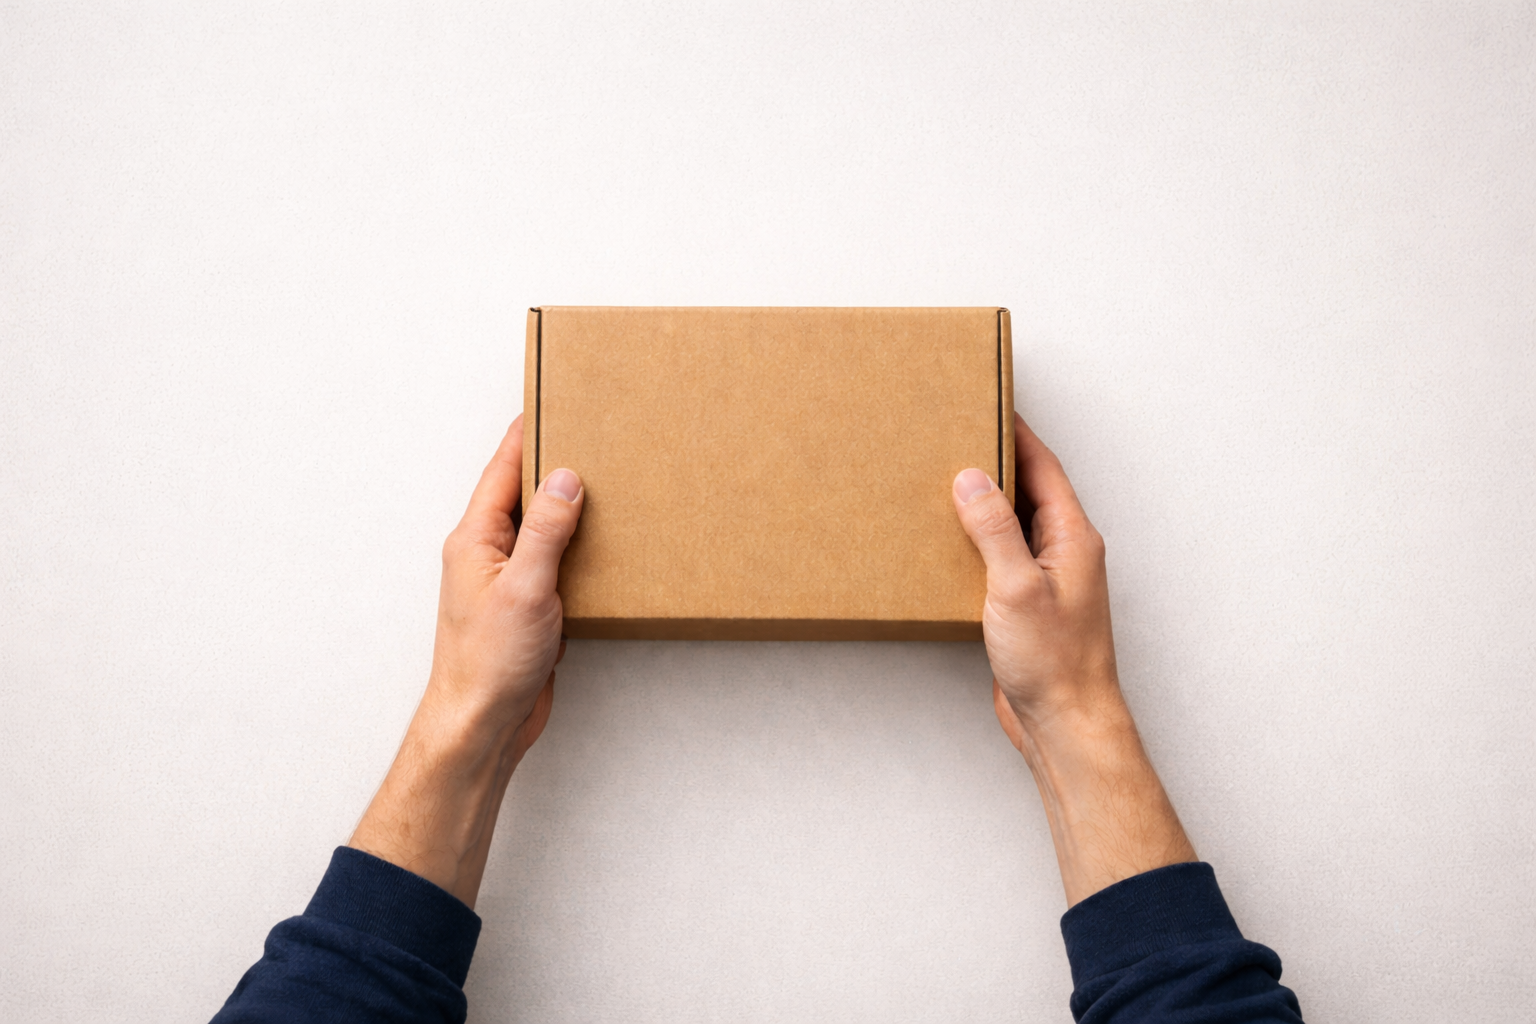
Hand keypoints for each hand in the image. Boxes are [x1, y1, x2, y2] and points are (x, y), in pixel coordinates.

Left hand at [350, 416, 583, 906]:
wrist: (481, 724)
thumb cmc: (488, 663)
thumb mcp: (524, 588)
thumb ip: (545, 530)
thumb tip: (565, 477)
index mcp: (476, 538)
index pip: (504, 468)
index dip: (529, 432)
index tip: (555, 397)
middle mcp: (488, 552)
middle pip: (523, 491)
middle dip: (555, 460)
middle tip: (591, 429)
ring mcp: (508, 580)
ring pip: (542, 527)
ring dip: (570, 504)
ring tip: (607, 476)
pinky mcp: (529, 606)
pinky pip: (555, 560)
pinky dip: (578, 544)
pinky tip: (606, 541)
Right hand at [950, 414, 1118, 735]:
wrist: (1066, 723)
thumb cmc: (1055, 662)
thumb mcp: (1017, 588)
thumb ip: (994, 530)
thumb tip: (971, 478)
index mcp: (1072, 537)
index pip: (1042, 467)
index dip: (1015, 432)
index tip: (986, 403)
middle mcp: (1064, 551)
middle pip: (1028, 489)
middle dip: (995, 460)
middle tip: (957, 433)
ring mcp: (1046, 578)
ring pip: (1013, 524)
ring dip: (983, 501)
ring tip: (943, 478)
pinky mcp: (1026, 604)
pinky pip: (1001, 556)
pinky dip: (976, 540)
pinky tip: (948, 540)